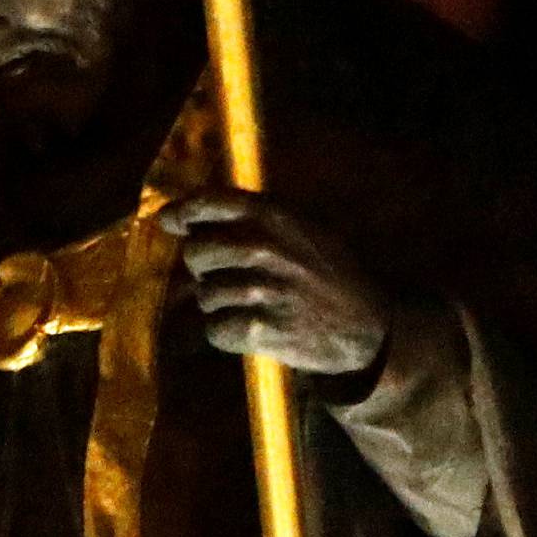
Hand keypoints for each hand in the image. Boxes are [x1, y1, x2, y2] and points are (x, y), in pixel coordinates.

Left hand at [159, 190, 389, 377]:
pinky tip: (253, 330)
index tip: (169, 220)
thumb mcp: (303, 229)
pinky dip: (227, 334)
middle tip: (227, 278)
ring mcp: (261, 289)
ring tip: (251, 306)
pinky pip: (214, 330)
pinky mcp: (259, 329)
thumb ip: (253, 218)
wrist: (366, 328)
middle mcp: (264, 247)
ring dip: (220, 305)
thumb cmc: (329, 275)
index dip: (182, 212)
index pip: (210, 202)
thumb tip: (182, 215)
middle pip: (195, 252)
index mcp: (275, 216)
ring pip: (204, 294)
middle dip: (204, 268)